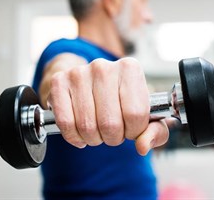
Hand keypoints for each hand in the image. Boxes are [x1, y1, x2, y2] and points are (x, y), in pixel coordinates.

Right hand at [48, 57, 168, 155]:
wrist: (89, 82)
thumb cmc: (120, 100)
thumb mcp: (146, 115)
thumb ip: (154, 132)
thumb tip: (142, 146)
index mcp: (130, 69)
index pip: (136, 114)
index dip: (134, 131)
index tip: (130, 128)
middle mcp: (104, 67)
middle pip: (110, 123)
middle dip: (113, 137)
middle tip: (112, 131)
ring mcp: (79, 73)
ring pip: (87, 126)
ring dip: (93, 138)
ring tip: (97, 130)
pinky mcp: (59, 82)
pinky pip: (66, 122)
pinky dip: (73, 136)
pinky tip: (80, 133)